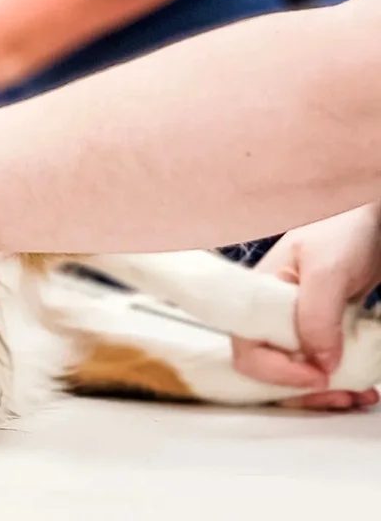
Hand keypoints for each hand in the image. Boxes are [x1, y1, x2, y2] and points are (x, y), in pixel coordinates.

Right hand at [231, 203, 380, 409]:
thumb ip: (316, 314)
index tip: (316, 375)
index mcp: (260, 294)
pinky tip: (361, 384)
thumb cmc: (343, 228)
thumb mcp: (326, 268)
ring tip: (355, 395)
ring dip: (325, 393)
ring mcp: (300, 323)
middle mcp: (275, 313)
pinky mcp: (325, 330)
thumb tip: (318, 363)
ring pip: (297, 372)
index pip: (246, 346)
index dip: (275, 370)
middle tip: (338, 394)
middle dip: (302, 391)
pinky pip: (323, 366)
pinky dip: (342, 383)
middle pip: (269, 368)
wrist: (374, 220)